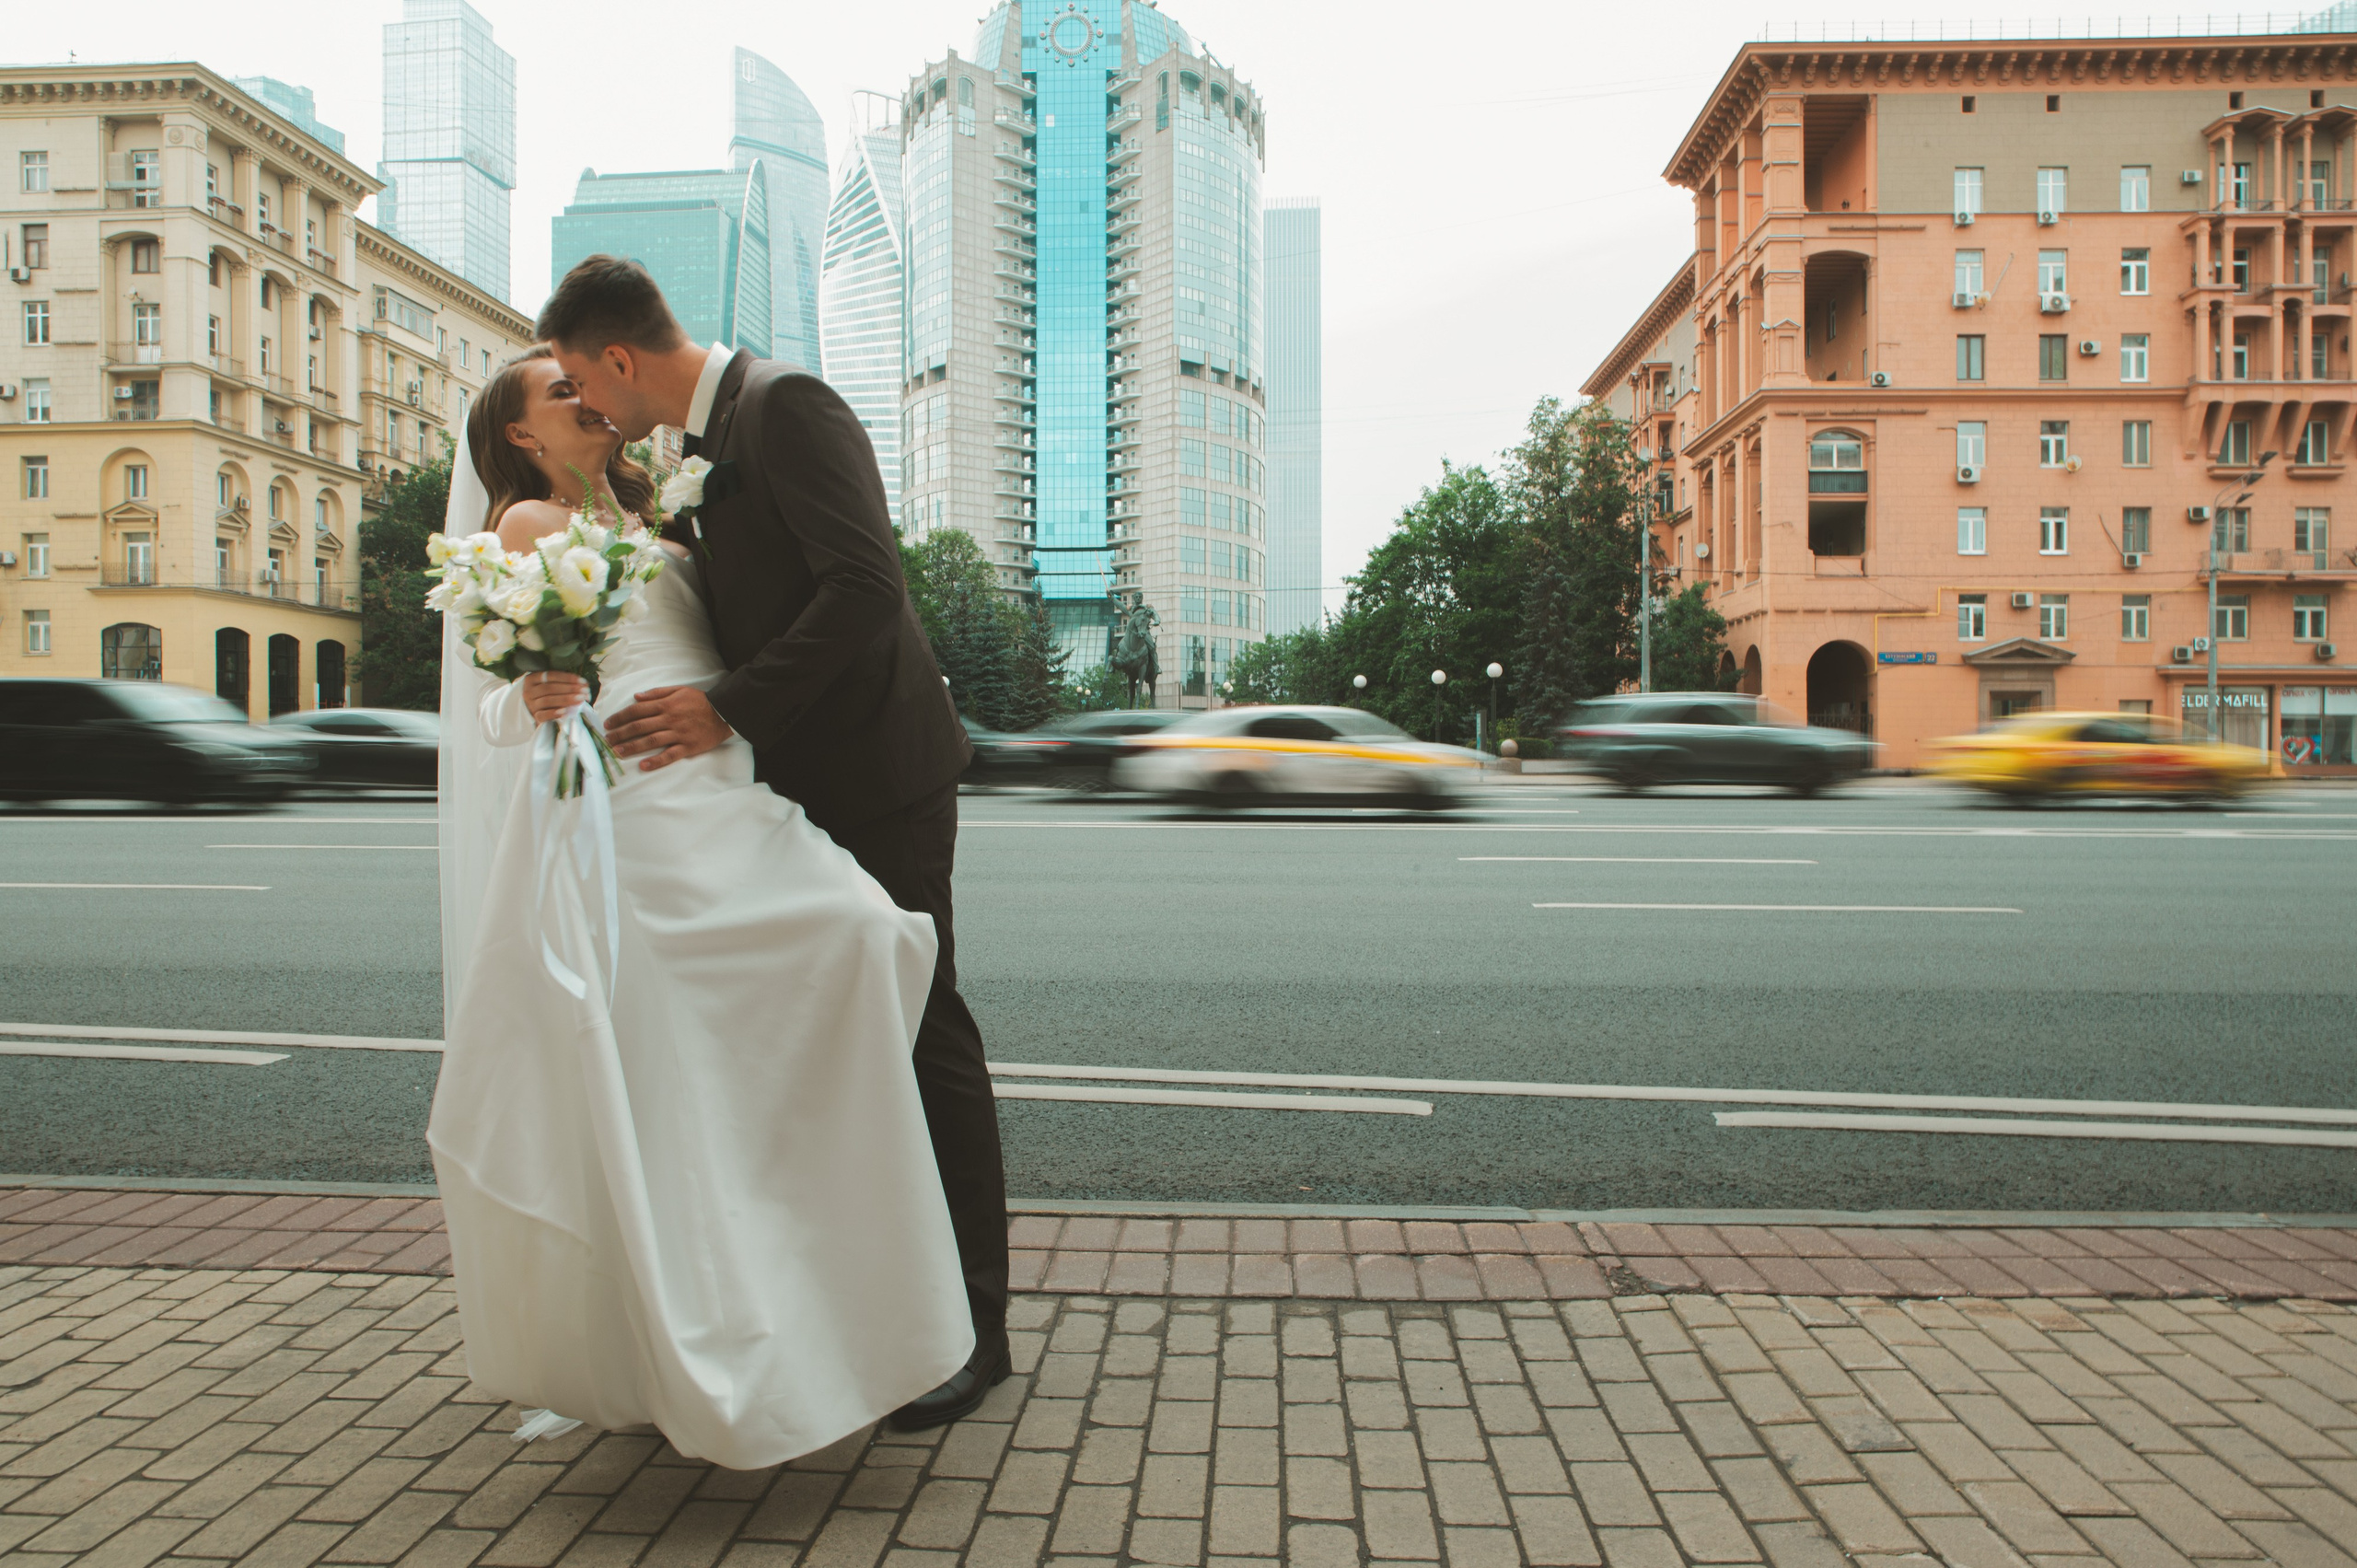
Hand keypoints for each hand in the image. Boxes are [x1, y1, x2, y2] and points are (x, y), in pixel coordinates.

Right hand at [520, 671, 589, 723]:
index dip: (567, 678)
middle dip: (569, 689)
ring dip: (565, 700)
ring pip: (547, 701)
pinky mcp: (534, 717)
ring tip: (580, 700)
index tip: (582, 681)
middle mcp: (529, 691)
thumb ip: (565, 682)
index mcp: (533, 678)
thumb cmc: (549, 694)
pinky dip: (554, 713)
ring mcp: (531, 705)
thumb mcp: (553, 684)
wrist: (537, 710)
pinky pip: (542, 715)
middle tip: (585, 691)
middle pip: (549, 688)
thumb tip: (584, 685)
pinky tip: (565, 711)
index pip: (550, 675)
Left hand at [604, 685, 731, 770]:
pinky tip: (644, 766)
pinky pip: (670, 755)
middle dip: (620, 733)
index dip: (620, 717)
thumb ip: (657, 693)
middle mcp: (669, 719)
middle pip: (639, 726)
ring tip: (617, 752)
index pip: (636, 711)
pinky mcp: (687, 747)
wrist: (724, 712)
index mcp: (665, 704)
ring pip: (650, 741)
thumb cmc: (700, 701)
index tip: (608, 724)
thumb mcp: (679, 690)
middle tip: (606, 740)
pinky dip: (656, 761)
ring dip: (632, 747)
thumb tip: (636, 697)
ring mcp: (678, 734)